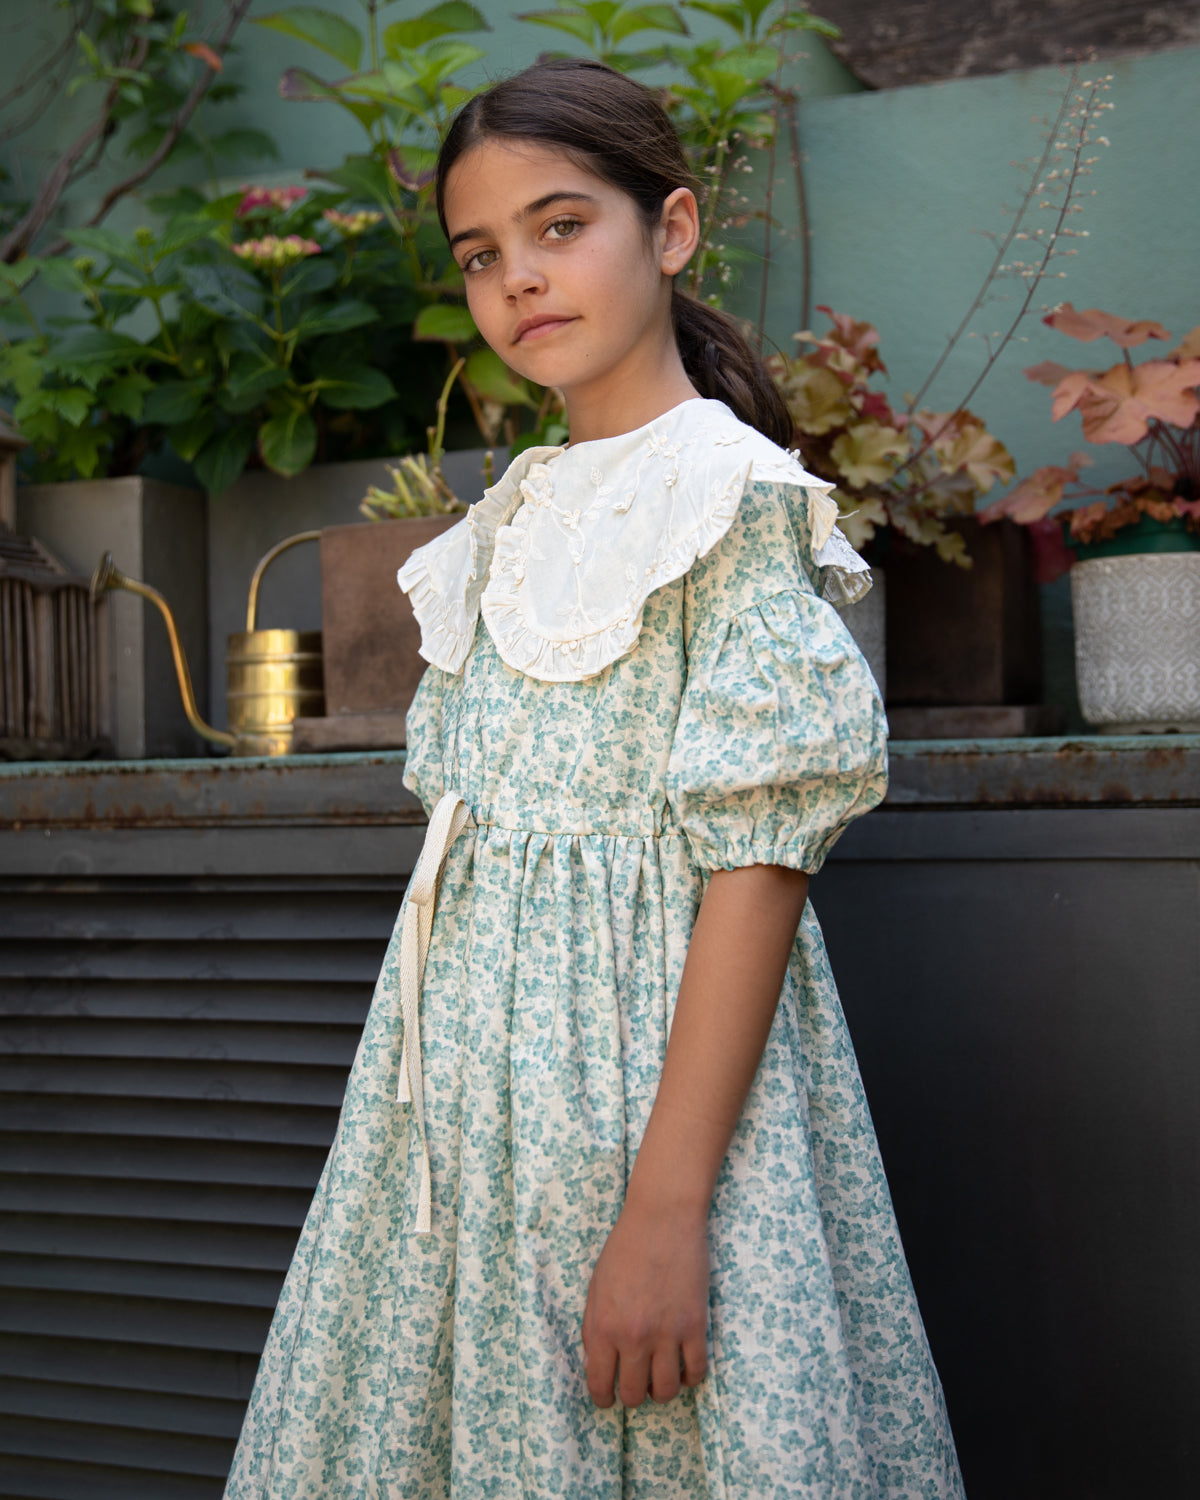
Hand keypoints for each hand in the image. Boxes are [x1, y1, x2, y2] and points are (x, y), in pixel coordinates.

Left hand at [581, 1197, 709, 1408]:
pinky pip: (697, 1371)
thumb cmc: (625, 1247)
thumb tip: (597, 1364)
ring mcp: (668, 1333)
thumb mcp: (595, 1287)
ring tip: (660, 1375)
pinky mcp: (696, 1324)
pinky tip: (685, 1366)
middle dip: (633, 1395)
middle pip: (635, 1395)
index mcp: (603, 1326)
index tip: (608, 1398)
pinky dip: (691, 1377)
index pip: (600, 1385)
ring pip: (667, 1391)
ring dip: (662, 1390)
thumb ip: (593, 1328)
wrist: (662, 1217)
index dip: (603, 1399)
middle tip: (636, 1383)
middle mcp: (634, 1336)